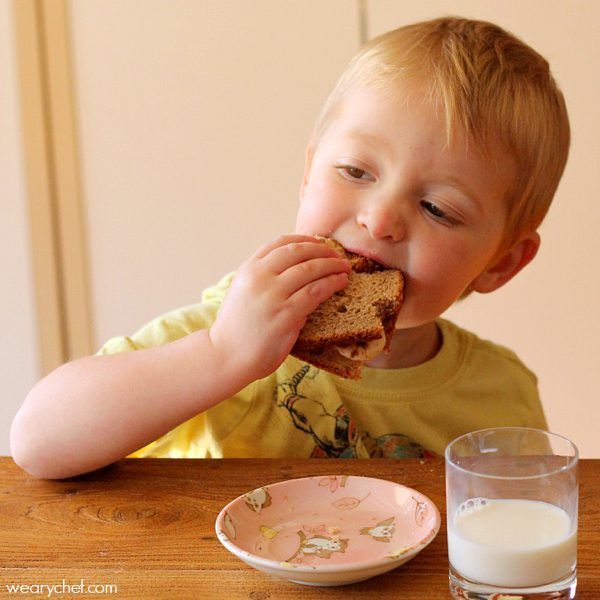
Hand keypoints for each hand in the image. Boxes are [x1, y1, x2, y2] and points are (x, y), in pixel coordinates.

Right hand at [209, 235, 349, 380]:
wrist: (227, 355)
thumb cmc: (237, 327)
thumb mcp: (243, 291)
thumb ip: (263, 277)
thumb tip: (295, 267)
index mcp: (249, 268)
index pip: (281, 243)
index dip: (305, 240)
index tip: (320, 243)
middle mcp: (260, 277)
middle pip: (298, 252)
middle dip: (323, 250)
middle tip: (337, 256)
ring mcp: (273, 295)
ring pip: (311, 269)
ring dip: (332, 265)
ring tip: (344, 268)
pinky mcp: (286, 314)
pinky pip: (316, 291)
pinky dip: (332, 283)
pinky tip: (341, 282)